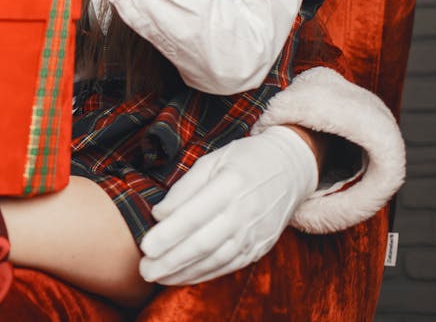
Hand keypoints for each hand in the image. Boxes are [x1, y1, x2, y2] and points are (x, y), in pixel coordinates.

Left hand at [138, 126, 318, 284]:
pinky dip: (205, 274)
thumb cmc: (243, 160)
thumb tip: (159, 215)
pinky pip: (230, 265)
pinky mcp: (261, 246)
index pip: (194, 215)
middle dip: (171, 260)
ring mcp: (256, 232)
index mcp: (231, 184)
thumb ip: (184, 188)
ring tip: (158, 277)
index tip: (145, 246)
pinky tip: (184, 277)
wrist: (291, 169)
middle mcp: (245, 211)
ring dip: (185, 272)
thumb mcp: (211, 160)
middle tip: (145, 270)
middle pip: (204, 243)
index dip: (169, 234)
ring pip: (216, 259)